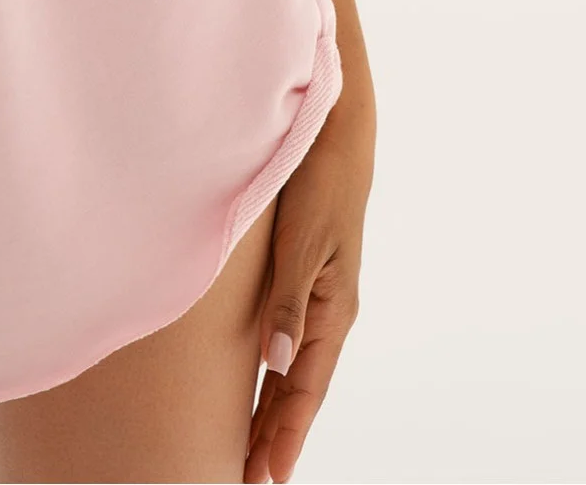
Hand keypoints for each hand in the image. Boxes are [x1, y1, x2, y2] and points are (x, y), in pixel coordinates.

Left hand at [244, 91, 375, 483]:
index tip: (267, 477)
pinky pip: (287, 342)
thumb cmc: (320, 184)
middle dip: (275, 435)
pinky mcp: (304, 278)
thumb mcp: (302, 243)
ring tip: (249, 452)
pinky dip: (272, 374)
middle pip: (299, 389)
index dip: (285, 434)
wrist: (337, 135)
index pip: (305, 389)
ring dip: (272, 410)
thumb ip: (286, 303)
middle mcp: (327, 312)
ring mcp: (317, 297)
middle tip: (248, 481)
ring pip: (292, 370)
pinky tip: (258, 386)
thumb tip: (275, 366)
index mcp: (333, 310)